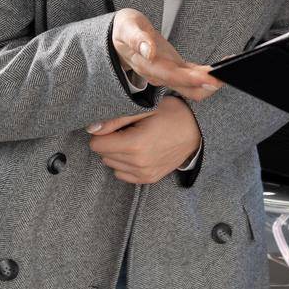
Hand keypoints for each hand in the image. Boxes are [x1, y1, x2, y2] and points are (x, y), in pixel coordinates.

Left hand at [86, 98, 201, 183]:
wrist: (196, 130)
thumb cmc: (171, 114)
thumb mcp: (143, 109)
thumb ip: (115, 119)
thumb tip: (92, 128)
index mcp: (134, 144)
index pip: (96, 144)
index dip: (103, 132)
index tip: (116, 125)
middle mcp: (138, 163)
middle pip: (103, 155)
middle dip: (110, 142)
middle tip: (128, 130)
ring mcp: (144, 173)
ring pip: (111, 164)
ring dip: (117, 152)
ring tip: (134, 139)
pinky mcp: (149, 179)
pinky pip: (122, 174)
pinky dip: (125, 163)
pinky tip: (138, 151)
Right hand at [111, 9, 219, 99]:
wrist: (116, 39)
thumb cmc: (123, 30)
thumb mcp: (126, 27)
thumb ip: (137, 38)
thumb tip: (149, 51)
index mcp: (149, 66)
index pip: (173, 75)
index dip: (192, 78)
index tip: (210, 77)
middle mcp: (160, 75)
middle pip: (188, 89)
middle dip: (209, 85)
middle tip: (229, 74)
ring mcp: (169, 74)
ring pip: (194, 87)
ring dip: (212, 82)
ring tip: (229, 69)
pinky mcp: (176, 69)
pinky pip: (195, 77)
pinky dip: (209, 74)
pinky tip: (222, 65)